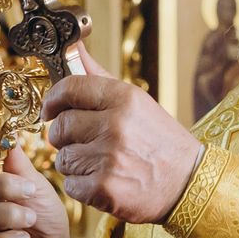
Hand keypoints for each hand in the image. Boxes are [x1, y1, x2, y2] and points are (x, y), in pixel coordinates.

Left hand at [43, 46, 204, 223]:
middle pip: (60, 126)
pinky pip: (71, 185)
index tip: (49, 109)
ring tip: (99, 163)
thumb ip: (100, 77)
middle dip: (64, 136)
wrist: (189, 182)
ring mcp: (109, 158)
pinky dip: (82, 186)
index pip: (70, 88)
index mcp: (124, 98)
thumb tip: (74, 48)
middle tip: (82, 142)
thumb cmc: (161, 141)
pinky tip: (103, 181)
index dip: (53, 99)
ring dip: (74, 163)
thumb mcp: (138, 102)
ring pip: (63, 158)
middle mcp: (115, 125)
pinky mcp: (104, 188)